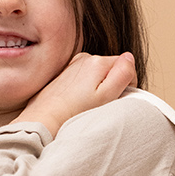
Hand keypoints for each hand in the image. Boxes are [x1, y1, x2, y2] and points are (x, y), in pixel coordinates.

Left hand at [18, 51, 136, 136]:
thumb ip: (123, 73)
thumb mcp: (107, 95)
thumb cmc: (75, 112)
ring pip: (97, 74)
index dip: (126, 85)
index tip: (115, 99)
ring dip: (97, 87)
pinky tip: (77, 102)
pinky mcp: (64, 74)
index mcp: (97, 61)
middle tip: (100, 103)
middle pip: (111, 69)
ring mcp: (73, 65)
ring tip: (86, 104)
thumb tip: (129, 57)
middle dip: (111, 85)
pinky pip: (83, 78)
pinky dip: (84, 89)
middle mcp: (84, 58)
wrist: (45, 118)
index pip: (126, 66)